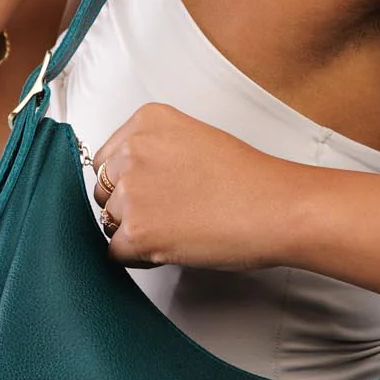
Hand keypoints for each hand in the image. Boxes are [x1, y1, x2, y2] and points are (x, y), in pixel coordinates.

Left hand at [89, 103, 297, 271]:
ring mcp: (132, 191)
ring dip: (135, 232)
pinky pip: (115, 253)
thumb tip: (134, 178)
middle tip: (169, 213)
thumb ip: (157, 150)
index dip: (129, 182)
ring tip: (177, 230)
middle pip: (103, 189)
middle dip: (128, 206)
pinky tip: (170, 248)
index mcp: (147, 121)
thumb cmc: (250, 180)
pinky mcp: (137, 231)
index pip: (108, 158)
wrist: (276, 208)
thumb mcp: (196, 139)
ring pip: (108, 222)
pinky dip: (138, 258)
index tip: (155, 191)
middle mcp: (133, 151)